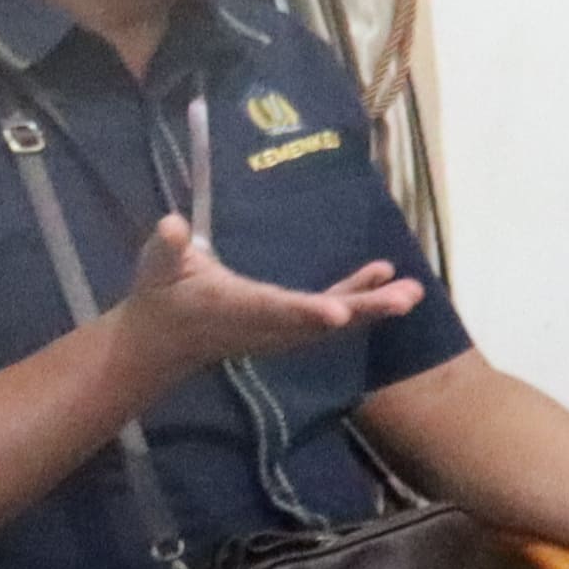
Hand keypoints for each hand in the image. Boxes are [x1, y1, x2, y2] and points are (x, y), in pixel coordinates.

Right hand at [111, 211, 423, 391]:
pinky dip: (361, 299)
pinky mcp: (289, 326)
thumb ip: (166, 246)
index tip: (336, 314)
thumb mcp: (156, 265)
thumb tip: (171, 227)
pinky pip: (331, 316)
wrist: (164, 341)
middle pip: (320, 322)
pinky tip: (386, 277)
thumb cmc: (160, 294)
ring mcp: (281, 331)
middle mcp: (266, 326)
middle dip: (364, 311)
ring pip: (334, 323)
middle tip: (404, 299)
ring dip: (374, 307)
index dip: (305, 313)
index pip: (274, 311)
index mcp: (235, 307)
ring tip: (412, 290)